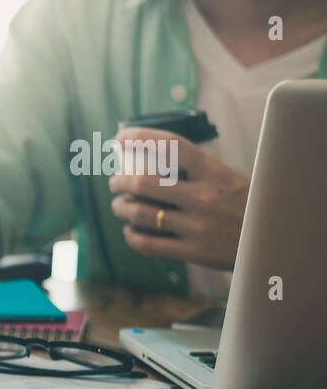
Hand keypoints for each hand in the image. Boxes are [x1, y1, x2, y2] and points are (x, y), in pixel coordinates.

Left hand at [107, 127, 248, 268]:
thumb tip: (155, 156)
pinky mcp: (192, 251)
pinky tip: (131, 230)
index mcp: (214, 173)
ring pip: (140, 214)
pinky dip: (132, 236)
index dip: (141, 138)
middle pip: (144, 182)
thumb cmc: (247, 204)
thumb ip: (197, 169)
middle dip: (120, 181)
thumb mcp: (230, 178)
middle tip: (115, 182)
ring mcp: (196, 226)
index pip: (171, 147)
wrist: (273, 241)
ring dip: (121, 208)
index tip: (120, 137)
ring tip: (120, 205)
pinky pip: (148, 244)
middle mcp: (203, 197)